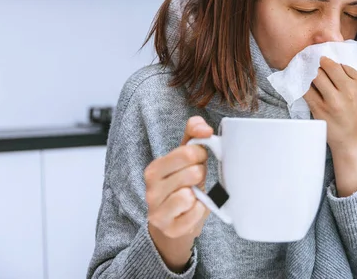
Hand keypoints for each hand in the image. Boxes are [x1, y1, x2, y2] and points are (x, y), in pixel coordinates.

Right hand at [145, 116, 212, 271]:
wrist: (174, 224)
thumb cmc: (182, 186)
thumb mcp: (185, 158)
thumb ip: (193, 134)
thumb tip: (205, 128)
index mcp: (154, 169)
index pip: (187, 152)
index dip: (201, 155)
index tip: (198, 161)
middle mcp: (151, 190)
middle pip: (192, 172)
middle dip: (200, 174)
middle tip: (195, 180)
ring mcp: (158, 211)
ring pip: (190, 194)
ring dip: (199, 194)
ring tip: (192, 196)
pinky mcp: (170, 228)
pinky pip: (195, 213)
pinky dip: (199, 211)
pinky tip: (192, 210)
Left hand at [304, 57, 356, 196]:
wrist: (350, 137)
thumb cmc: (351, 106)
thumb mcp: (356, 86)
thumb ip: (345, 67)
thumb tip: (331, 40)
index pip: (342, 57)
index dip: (329, 48)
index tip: (320, 44)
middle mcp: (349, 90)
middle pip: (327, 64)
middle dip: (316, 57)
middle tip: (309, 54)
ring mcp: (334, 101)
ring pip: (315, 75)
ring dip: (308, 69)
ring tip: (304, 66)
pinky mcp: (320, 110)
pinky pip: (306, 90)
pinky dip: (301, 83)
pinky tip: (300, 80)